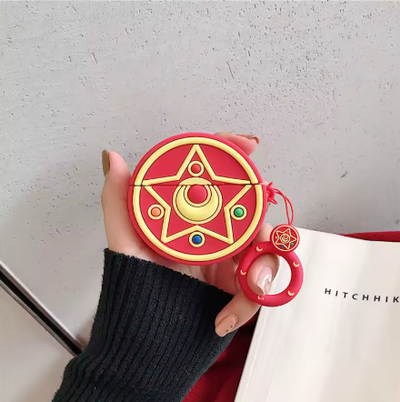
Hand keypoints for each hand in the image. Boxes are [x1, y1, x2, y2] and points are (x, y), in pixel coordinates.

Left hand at [101, 133, 279, 336]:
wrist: (148, 333)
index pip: (219, 178)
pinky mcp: (239, 282)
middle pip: (253, 212)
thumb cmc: (136, 284)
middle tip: (259, 242)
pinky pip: (259, 286)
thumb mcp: (126, 241)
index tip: (249, 144)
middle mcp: (215, 231)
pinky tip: (223, 318)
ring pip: (266, 248)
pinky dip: (246, 303)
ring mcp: (231, 256)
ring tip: (248, 287)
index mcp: (193, 215)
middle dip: (262, 226)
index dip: (236, 156)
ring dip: (262, 269)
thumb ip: (118, 201)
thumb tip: (114, 158)